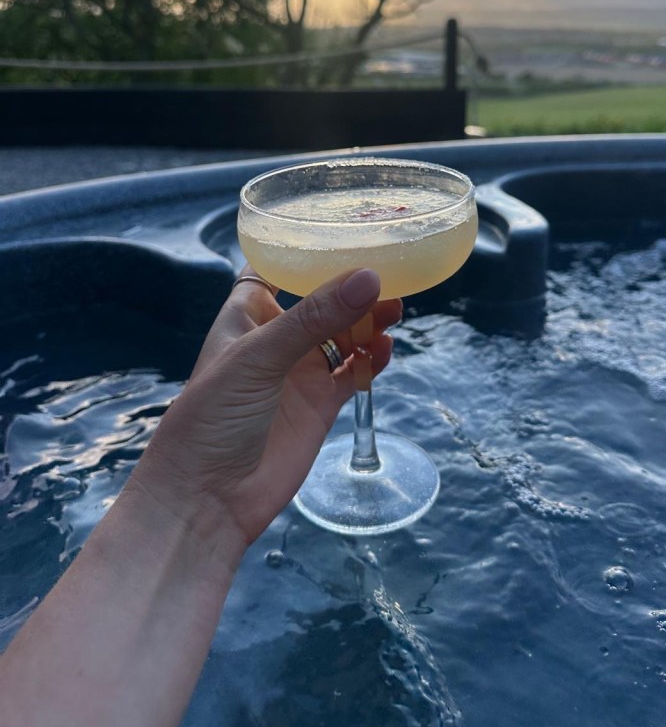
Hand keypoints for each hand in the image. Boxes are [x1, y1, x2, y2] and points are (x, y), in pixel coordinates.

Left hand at [128, 267, 401, 546]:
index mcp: (247, 315)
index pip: (277, 268)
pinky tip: (383, 350)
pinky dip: (371, 360)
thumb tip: (370, 278)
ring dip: (369, 320)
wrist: (208, 499)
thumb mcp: (259, 357)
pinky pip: (354, 372)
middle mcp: (276, 338)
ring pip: (344, 334)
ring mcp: (300, 372)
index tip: (342, 227)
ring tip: (395, 309)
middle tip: (390, 273)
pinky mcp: (320, 405)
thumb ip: (315, 318)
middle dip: (352, 285)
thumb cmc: (212, 417)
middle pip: (322, 299)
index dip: (304, 248)